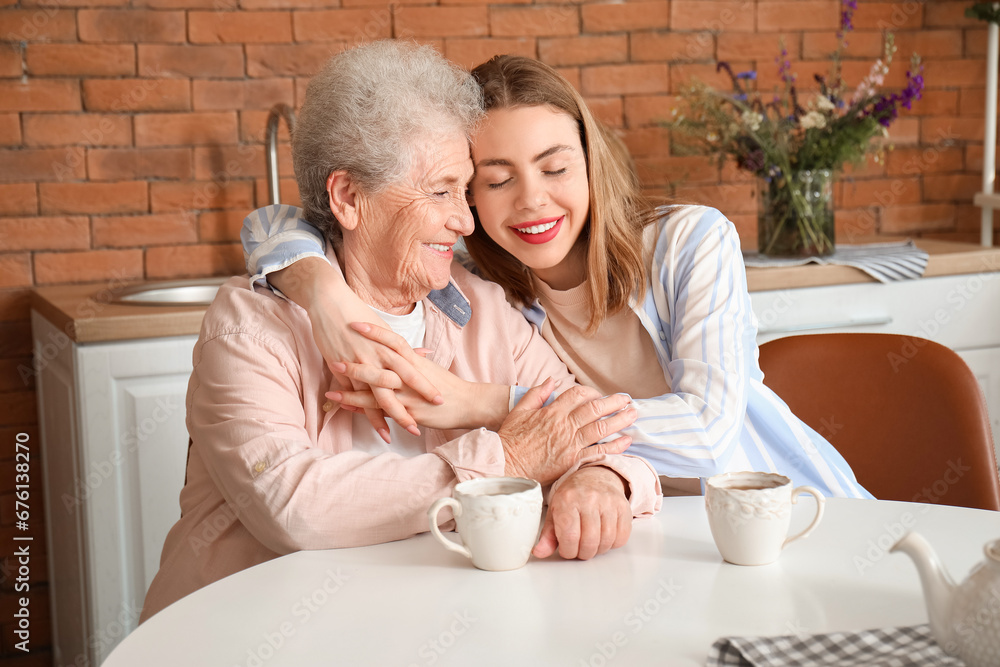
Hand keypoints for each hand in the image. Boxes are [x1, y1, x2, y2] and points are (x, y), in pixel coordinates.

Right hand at [269, 258, 441, 439]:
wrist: (330, 301)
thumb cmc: (359, 314)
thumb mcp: (385, 329)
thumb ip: (403, 347)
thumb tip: (424, 353)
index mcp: (390, 345)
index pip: (413, 370)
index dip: (425, 387)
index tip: (440, 400)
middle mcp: (378, 355)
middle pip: (399, 385)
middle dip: (411, 406)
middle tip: (424, 424)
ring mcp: (359, 362)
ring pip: (376, 395)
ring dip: (387, 416)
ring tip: (397, 435)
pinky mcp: (341, 367)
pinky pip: (354, 394)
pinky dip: (361, 409)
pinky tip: (368, 424)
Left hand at [328, 324, 509, 431]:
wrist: (471, 403)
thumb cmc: (452, 387)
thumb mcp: (432, 370)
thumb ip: (418, 362)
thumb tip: (412, 352)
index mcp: (415, 362)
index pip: (393, 341)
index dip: (375, 332)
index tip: (356, 323)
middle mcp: (409, 376)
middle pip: (379, 366)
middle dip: (355, 363)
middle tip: (334, 358)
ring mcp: (408, 395)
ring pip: (375, 392)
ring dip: (351, 392)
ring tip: (330, 391)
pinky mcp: (409, 412)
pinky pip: (382, 411)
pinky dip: (363, 410)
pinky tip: (347, 410)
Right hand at [498, 379, 635, 485]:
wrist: (506, 464)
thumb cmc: (510, 439)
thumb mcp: (520, 410)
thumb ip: (537, 394)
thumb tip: (551, 380)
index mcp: (552, 412)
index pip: (578, 395)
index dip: (591, 392)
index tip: (599, 395)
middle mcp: (564, 425)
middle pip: (595, 409)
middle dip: (613, 403)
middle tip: (627, 400)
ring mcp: (570, 444)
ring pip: (601, 428)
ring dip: (619, 420)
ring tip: (633, 415)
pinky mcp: (573, 461)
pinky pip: (598, 452)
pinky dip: (614, 446)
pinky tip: (626, 440)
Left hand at [533, 467, 631, 559]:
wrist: (595, 476)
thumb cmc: (573, 496)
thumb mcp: (555, 512)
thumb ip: (547, 535)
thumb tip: (539, 553)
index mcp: (568, 500)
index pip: (569, 536)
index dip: (568, 551)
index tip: (566, 550)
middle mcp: (589, 499)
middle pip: (589, 542)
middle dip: (583, 553)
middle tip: (579, 549)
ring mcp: (609, 502)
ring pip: (606, 541)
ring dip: (598, 550)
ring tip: (590, 544)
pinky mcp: (624, 507)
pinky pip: (621, 537)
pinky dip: (612, 544)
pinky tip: (604, 537)